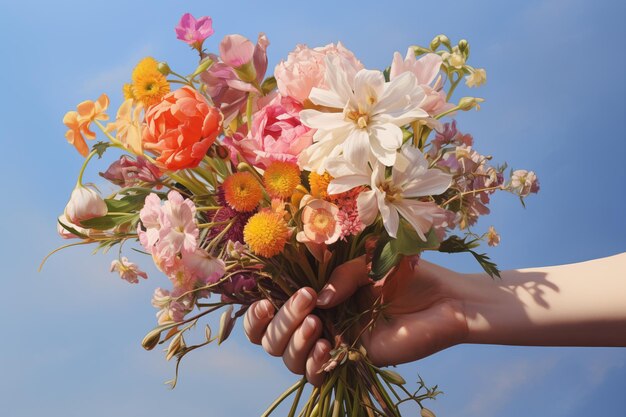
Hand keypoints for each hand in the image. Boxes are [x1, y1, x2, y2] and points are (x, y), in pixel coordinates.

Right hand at [243, 256, 468, 385]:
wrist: (445, 299)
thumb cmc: (405, 274)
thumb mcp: (366, 262)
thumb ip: (338, 274)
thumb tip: (317, 297)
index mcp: (313, 295)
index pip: (268, 310)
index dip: (255, 311)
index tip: (262, 298)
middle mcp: (317, 320)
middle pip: (270, 337)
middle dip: (280, 320)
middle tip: (305, 300)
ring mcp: (332, 343)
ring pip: (287, 357)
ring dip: (292, 340)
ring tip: (317, 322)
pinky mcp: (351, 362)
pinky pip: (316, 375)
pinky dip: (313, 363)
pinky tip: (328, 344)